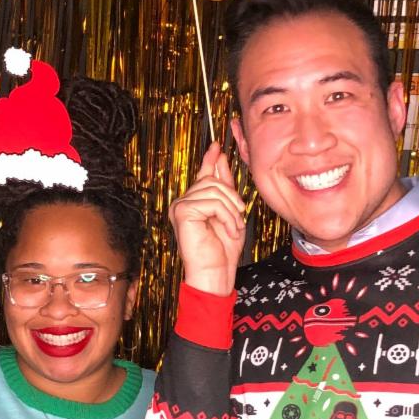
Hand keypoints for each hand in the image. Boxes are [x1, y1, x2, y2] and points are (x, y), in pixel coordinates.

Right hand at [169, 142, 245, 294]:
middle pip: (212, 180)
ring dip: (232, 210)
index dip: (211, 160)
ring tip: (233, 227)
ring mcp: (179, 207)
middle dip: (232, 197)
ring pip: (214, 189)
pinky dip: (227, 216)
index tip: (217, 146)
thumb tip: (220, 158)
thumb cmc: (222, 250)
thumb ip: (225, 188)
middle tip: (239, 217)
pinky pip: (213, 202)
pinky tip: (228, 229)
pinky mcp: (182, 212)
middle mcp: (182, 202)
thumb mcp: (230, 213)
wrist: (215, 273)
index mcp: (192, 203)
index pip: (203, 175)